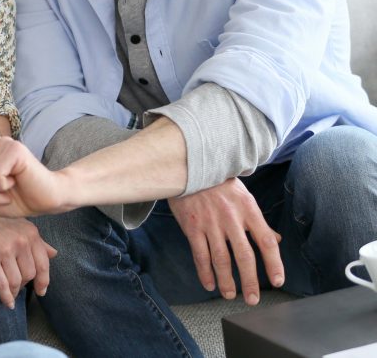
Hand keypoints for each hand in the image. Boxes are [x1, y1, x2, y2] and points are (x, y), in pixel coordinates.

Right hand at [0, 214, 56, 305]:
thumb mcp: (16, 227)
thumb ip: (36, 241)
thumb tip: (54, 253)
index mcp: (29, 232)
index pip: (43, 263)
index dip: (43, 280)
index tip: (41, 291)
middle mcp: (20, 239)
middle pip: (29, 274)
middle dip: (24, 285)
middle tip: (18, 288)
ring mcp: (5, 249)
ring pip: (16, 281)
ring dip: (14, 292)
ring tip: (10, 295)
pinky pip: (2, 284)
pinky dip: (5, 297)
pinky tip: (7, 302)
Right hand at [168, 178, 283, 304]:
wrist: (189, 168)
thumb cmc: (219, 183)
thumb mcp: (244, 196)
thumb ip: (258, 220)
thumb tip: (275, 239)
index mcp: (248, 210)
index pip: (266, 241)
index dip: (274, 263)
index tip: (278, 281)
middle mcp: (231, 218)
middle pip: (244, 255)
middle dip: (250, 281)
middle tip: (253, 299)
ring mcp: (210, 223)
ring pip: (221, 259)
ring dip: (226, 281)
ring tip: (229, 295)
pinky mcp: (192, 227)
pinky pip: (200, 254)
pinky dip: (205, 272)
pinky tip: (209, 283)